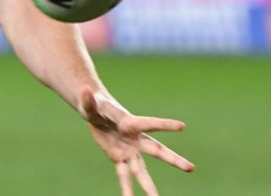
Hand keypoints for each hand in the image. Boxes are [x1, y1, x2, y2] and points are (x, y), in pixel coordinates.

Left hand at [79, 86, 194, 195]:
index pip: (149, 123)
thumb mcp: (89, 102)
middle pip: (156, 149)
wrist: (95, 114)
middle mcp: (134, 138)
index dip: (164, 124)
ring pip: (142, 170)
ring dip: (149, 186)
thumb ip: (88, 99)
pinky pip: (123, 176)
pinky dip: (126, 189)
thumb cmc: (94, 105)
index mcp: (129, 122)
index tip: (182, 126)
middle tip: (191, 168)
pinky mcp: (119, 158)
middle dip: (173, 159)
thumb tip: (84, 89)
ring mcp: (129, 150)